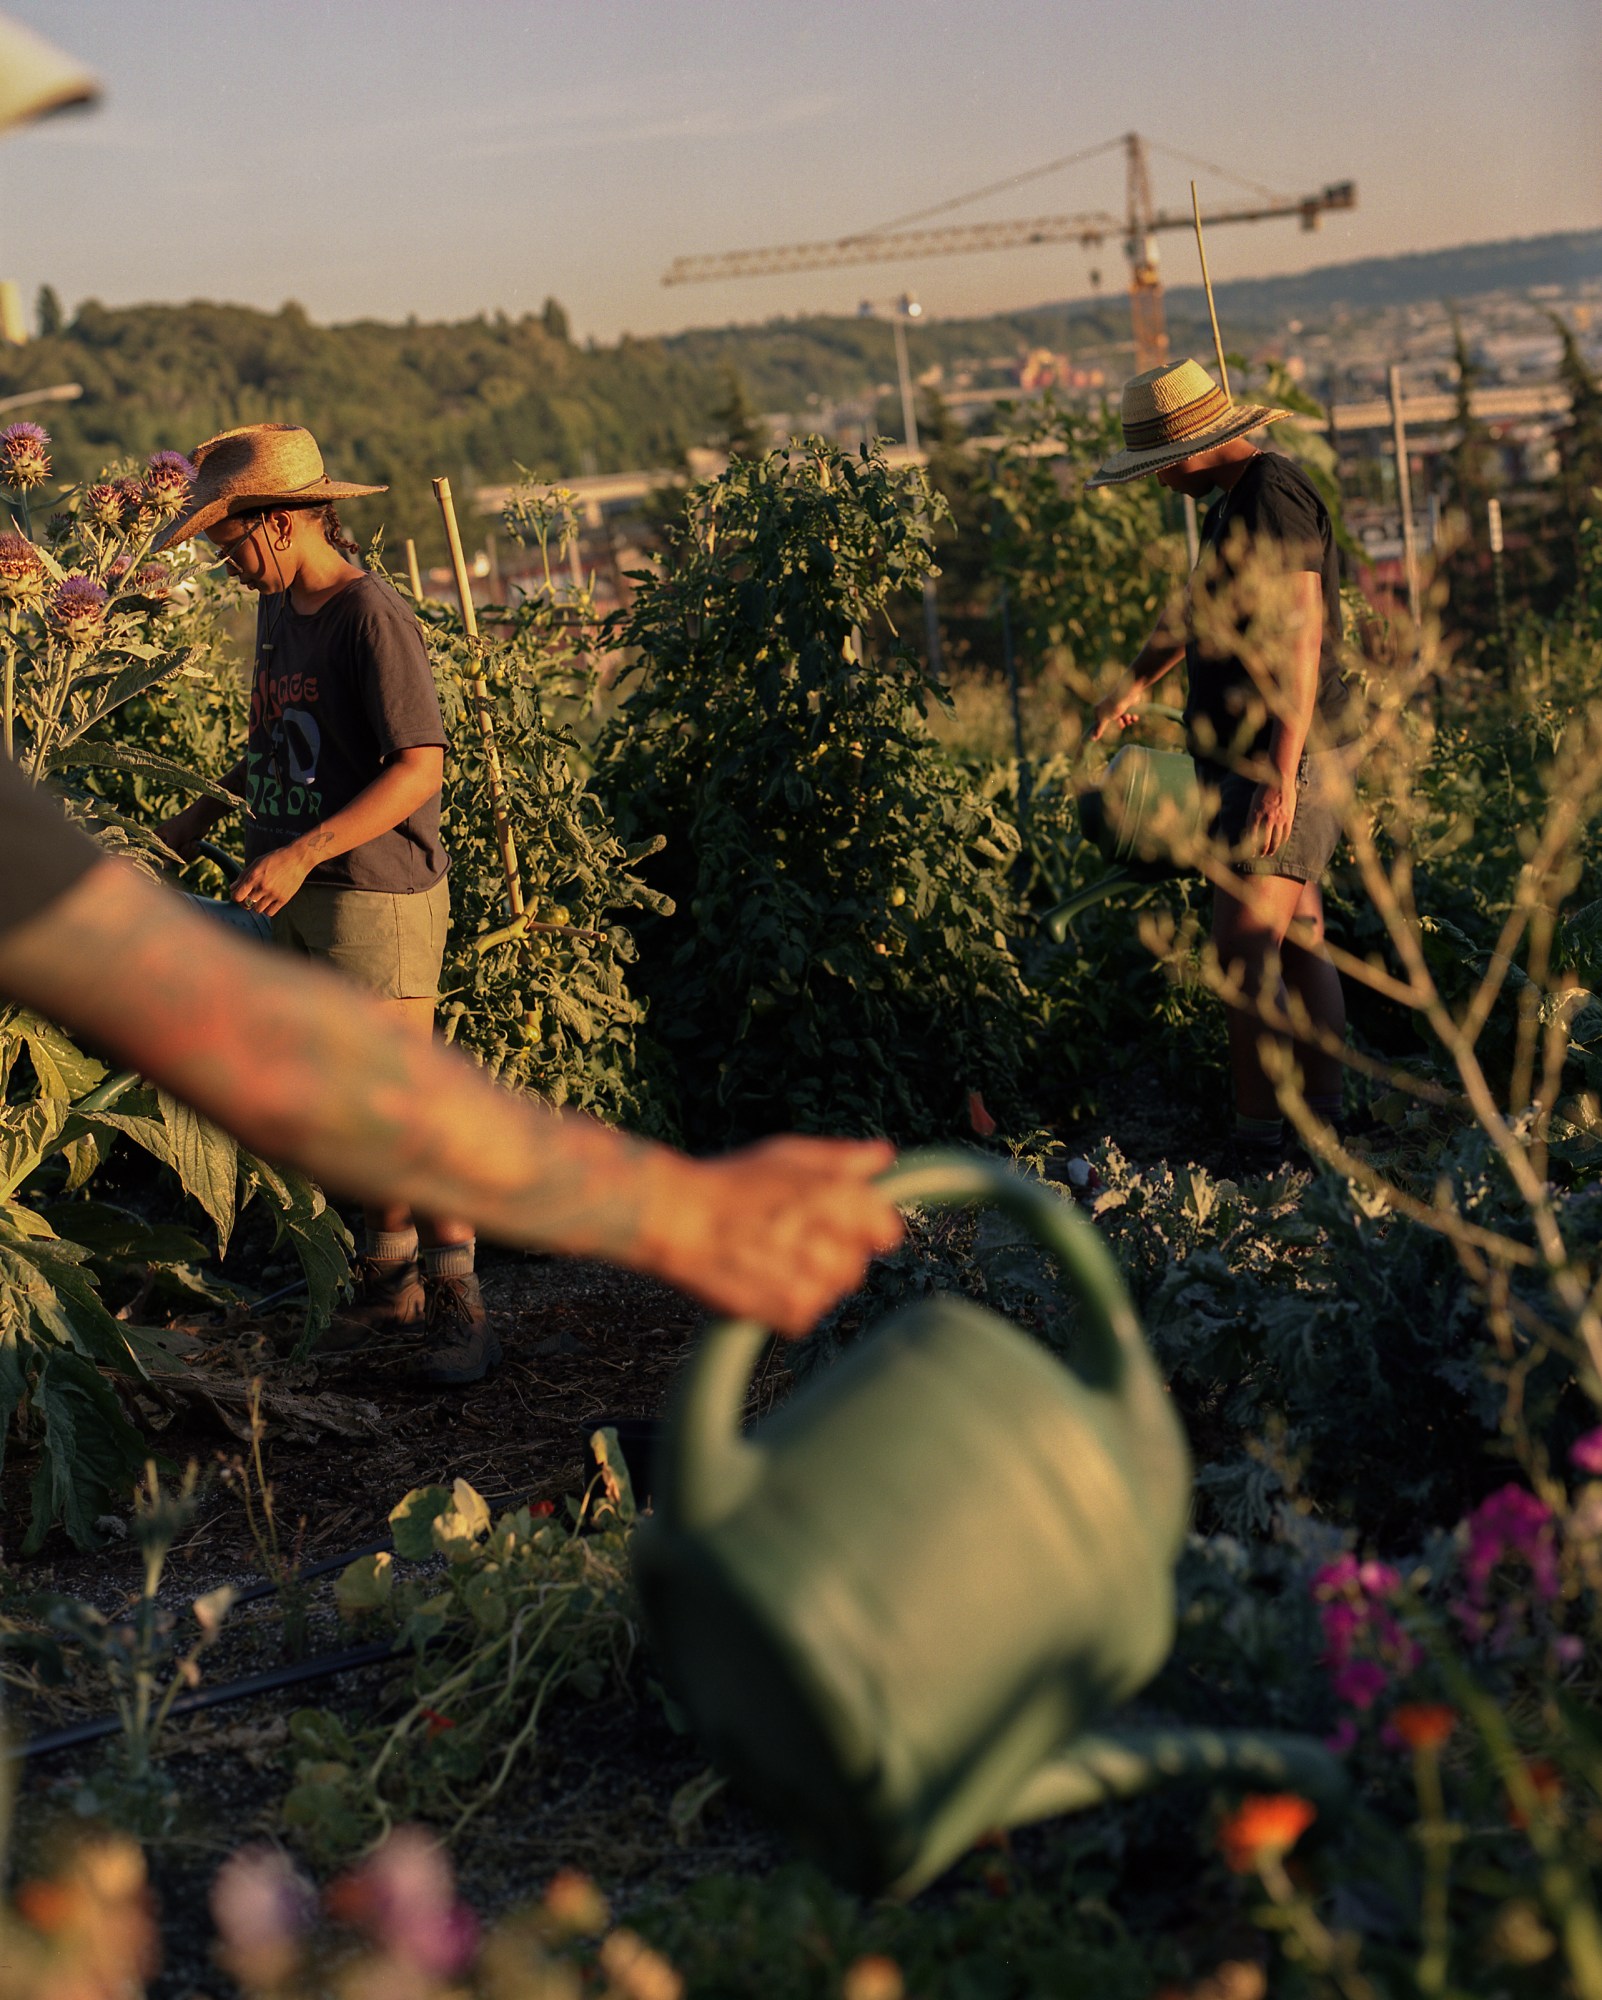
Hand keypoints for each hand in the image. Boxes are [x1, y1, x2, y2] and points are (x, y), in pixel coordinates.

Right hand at [156, 800, 212, 862]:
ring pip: (180, 858)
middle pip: (170, 858)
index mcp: (158, 836)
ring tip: (193, 843)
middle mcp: (165, 841)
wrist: (201, 818)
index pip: (158, 852)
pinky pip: (186, 857)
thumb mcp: (175, 839)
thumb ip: (169, 852)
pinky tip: (197, 846)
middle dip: (182, 852)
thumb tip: (165, 866)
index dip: (167, 856)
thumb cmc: (185, 825)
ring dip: (188, 852)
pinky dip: (192, 853)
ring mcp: (176, 844)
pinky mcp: (185, 847)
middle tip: (188, 844)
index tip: (176, 852)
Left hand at [230, 842, 312, 918]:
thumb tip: (232, 888)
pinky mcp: (284, 899)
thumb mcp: (257, 863)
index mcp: (253, 877)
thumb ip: (243, 876)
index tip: (239, 894)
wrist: (297, 858)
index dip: (235, 897)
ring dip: (257, 905)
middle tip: (250, 897)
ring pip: (258, 910)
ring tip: (261, 898)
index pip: (237, 896)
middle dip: (246, 901)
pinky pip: (270, 913)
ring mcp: (274, 894)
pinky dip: (268, 909)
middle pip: (246, 904)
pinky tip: (270, 901)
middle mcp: (263, 886)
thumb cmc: (276, 858)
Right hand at [645, 1137, 903, 1336]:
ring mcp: (813, 1281)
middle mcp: (831, 1240)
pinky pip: (806, 1316)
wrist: (676, 1219)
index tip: (839, 1226)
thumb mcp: (786, 1154)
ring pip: (832, 1292)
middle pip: (857, 1266)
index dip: (863, 1229)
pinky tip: (760, 1279)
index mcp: (838, 1198)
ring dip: (809, 1281)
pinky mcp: (790, 1313)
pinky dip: (787, 1304)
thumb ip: (841, 1158)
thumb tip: (883, 1156)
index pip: (886, 1232)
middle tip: (791, 1241)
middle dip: (832, 1255)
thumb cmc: (730, 1181)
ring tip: (770, 1259)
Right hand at [1091, 689, 1141, 742]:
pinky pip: (1129, 716)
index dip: (1107, 727)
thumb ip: (1099, 728)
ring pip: (1122, 720)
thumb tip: (1092, 738)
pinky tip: (1135, 717)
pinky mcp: (1126, 706)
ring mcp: (1117, 707)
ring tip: (1129, 716)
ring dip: (1127, 720)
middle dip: (1119, 724)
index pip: (1101, 723)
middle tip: (1122, 722)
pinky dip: (1132, 717)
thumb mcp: (1105, 719)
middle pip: (1113, 723)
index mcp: (1099, 709)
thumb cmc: (1114, 705)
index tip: (1112, 729)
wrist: (1128, 694)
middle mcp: (1107, 708)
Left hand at [1243, 775, 1297, 858]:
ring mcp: (1279, 819)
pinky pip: (1286, 833)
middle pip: (1264, 842)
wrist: (1279, 778)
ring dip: (1272, 849)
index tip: (1251, 854)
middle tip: (1260, 855)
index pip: (1251, 838)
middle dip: (1262, 851)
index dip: (1251, 848)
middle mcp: (1267, 819)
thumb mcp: (1253, 804)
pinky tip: (1280, 843)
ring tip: (1270, 853)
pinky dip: (1282, 841)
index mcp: (1255, 815)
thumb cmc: (1264, 790)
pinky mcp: (1289, 817)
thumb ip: (1253, 818)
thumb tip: (1251, 833)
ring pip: (1276, 840)